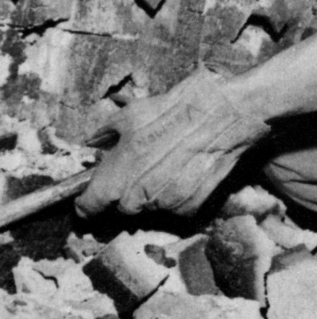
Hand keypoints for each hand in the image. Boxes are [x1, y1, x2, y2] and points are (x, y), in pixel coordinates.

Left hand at [75, 66, 269, 216]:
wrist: (226, 115)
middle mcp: (137, 198)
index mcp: (116, 176)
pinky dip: (177, 194)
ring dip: (152, 192)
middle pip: (120, 207)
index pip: (87, 207)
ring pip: (149, 207)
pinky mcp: (191, 208)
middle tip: (142, 165)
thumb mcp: (132, 114)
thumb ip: (105, 134)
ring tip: (169, 163)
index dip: (88, 199)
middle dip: (125, 190)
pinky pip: (174, 208)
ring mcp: (166, 205)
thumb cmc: (178, 110)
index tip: (94, 192)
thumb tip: (94, 142)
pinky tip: (187, 170)